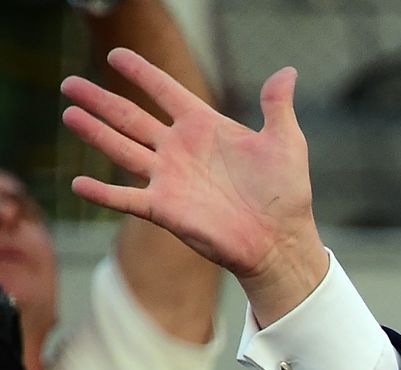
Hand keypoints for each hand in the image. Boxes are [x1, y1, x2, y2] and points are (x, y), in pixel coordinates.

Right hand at [61, 48, 328, 324]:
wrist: (281, 240)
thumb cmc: (286, 194)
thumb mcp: (287, 143)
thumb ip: (278, 106)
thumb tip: (288, 71)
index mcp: (206, 127)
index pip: (166, 92)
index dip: (142, 73)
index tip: (116, 54)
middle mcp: (181, 149)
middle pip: (131, 117)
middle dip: (101, 100)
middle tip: (69, 83)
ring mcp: (169, 178)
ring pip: (122, 149)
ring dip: (95, 133)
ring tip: (69, 113)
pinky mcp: (165, 209)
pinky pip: (126, 198)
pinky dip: (103, 193)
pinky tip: (79, 183)